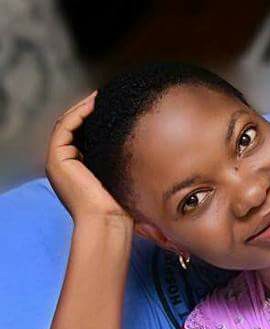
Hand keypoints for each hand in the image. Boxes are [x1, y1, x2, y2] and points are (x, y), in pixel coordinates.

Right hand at [45, 92, 132, 227]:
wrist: (108, 223)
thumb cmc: (121, 207)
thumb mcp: (122, 177)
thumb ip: (121, 161)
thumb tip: (144, 144)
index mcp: (77, 167)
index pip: (82, 134)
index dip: (94, 117)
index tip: (112, 105)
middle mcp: (64, 163)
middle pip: (73, 126)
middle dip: (88, 108)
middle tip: (106, 95)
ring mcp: (57, 161)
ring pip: (67, 124)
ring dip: (83, 107)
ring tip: (101, 96)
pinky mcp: (56, 159)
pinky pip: (65, 128)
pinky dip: (78, 114)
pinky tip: (94, 106)